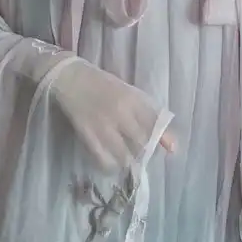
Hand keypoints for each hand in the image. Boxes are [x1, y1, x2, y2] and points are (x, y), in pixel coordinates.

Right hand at [51, 59, 174, 170]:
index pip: (154, 123)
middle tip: (143, 154)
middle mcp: (121, 113)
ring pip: (124, 154)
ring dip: (128, 160)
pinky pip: (102, 158)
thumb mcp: (126, 90)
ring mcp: (103, 125)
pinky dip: (109, 164)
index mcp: (133, 98)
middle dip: (145, 151)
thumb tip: (161, 128)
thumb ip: (143, 107)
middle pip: (142, 142)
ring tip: (127, 161)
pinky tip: (110, 163)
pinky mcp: (87, 134)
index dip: (163, 138)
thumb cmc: (101, 82)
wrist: (71, 78)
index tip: (171, 149)